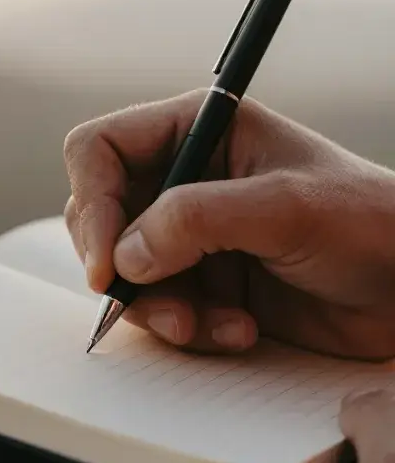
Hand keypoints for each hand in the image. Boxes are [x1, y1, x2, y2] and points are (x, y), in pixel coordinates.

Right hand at [64, 91, 394, 358]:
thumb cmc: (367, 223)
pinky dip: (190, 330)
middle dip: (121, 269)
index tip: (106, 265)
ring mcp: (195, 237)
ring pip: (126, 275)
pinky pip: (162, 312)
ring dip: (159, 311)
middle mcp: (188, 180)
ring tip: (208, 326)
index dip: (93, 204)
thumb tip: (125, 254)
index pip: (101, 150)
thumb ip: (197, 219)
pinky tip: (240, 331)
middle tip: (151, 303)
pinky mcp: (208, 286)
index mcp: (201, 131)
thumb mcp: (284, 207)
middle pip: (102, 218)